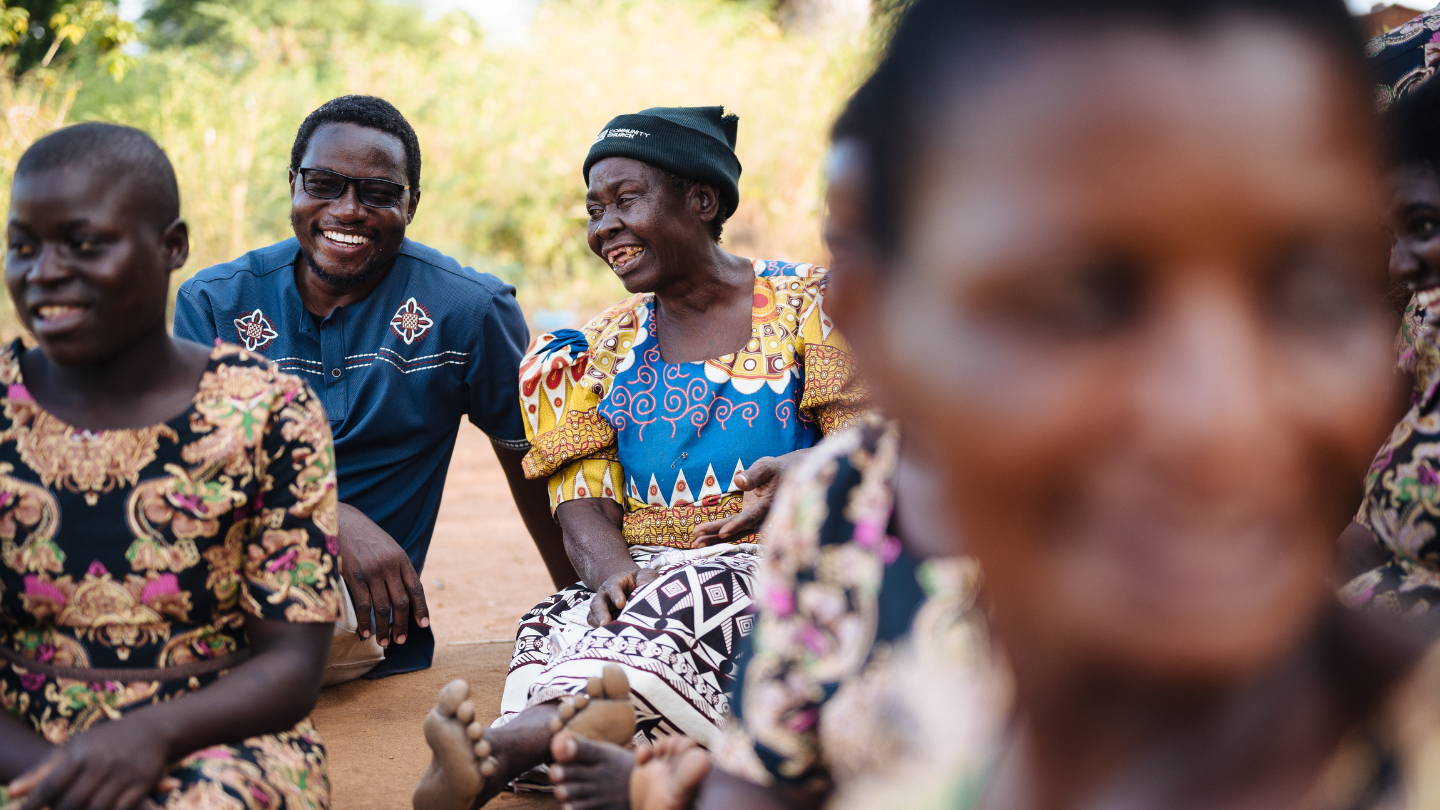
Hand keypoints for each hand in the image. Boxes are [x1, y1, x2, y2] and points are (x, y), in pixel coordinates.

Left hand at [8, 717, 180, 809]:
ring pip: (96, 809)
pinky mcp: (142, 784)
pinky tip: (101, 809)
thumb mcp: (73, 748)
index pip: (49, 785)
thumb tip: (11, 792)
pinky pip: (120, 809)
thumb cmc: (104, 741)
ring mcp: (123, 775)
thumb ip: (43, 769)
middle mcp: (101, 763)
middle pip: (71, 802)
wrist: (154, 730)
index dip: (33, 804)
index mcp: (80, 753)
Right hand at [338, 502, 428, 646]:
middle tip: (400, 640)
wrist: (344, 522)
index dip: (421, 608)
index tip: (423, 625)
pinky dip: (365, 622)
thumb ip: (398, 569)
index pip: (416, 588)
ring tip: (384, 642)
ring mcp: (372, 572)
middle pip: (401, 602)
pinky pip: (363, 605)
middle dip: (402, 624)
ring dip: (384, 628)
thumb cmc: (367, 538)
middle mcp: (390, 566)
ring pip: (382, 607)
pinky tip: (365, 632)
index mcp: (401, 559)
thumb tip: (404, 596)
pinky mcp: (354, 576)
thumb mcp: (389, 548)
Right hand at [588, 567, 658, 627]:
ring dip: (599, 624)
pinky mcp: (602, 618)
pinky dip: (601, 630)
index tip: (621, 604)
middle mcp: (605, 594)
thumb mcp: (644, 576)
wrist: (633, 585)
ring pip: (593, 615)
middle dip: (601, 613)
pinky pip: (596, 624)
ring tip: (607, 633)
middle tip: (606, 623)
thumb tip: (647, 588)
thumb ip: (645, 580)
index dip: (615, 595)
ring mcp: (602, 606)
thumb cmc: (639, 580)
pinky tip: (611, 635)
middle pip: (598, 602)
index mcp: (616, 581)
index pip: (612, 586)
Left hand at [692, 455, 795, 546]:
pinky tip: (702, 540)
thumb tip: (738, 480)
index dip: (737, 525)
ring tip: (695, 544)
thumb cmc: (775, 470)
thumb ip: (753, 475)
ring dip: (715, 539)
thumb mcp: (766, 467)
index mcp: (768, 505)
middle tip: (697, 538)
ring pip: (735, 533)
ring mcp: (755, 521)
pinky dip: (718, 536)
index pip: (751, 517)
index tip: (722, 532)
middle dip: (717, 534)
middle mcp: (762, 518)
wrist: (786, 478)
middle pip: (738, 528)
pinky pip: (734, 530)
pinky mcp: (748, 521)